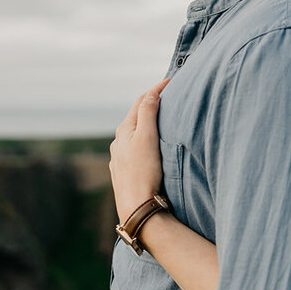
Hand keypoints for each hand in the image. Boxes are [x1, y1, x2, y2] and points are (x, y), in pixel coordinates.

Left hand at [110, 78, 170, 221]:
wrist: (136, 207)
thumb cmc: (143, 172)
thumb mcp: (147, 138)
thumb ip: (148, 114)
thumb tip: (151, 93)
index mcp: (124, 130)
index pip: (141, 102)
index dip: (156, 89)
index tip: (171, 81)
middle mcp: (119, 142)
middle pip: (136, 116)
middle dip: (150, 104)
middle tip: (167, 95)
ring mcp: (120, 157)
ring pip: (134, 133)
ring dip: (146, 122)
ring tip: (160, 118)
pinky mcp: (125, 171)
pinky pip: (134, 147)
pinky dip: (144, 138)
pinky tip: (149, 145)